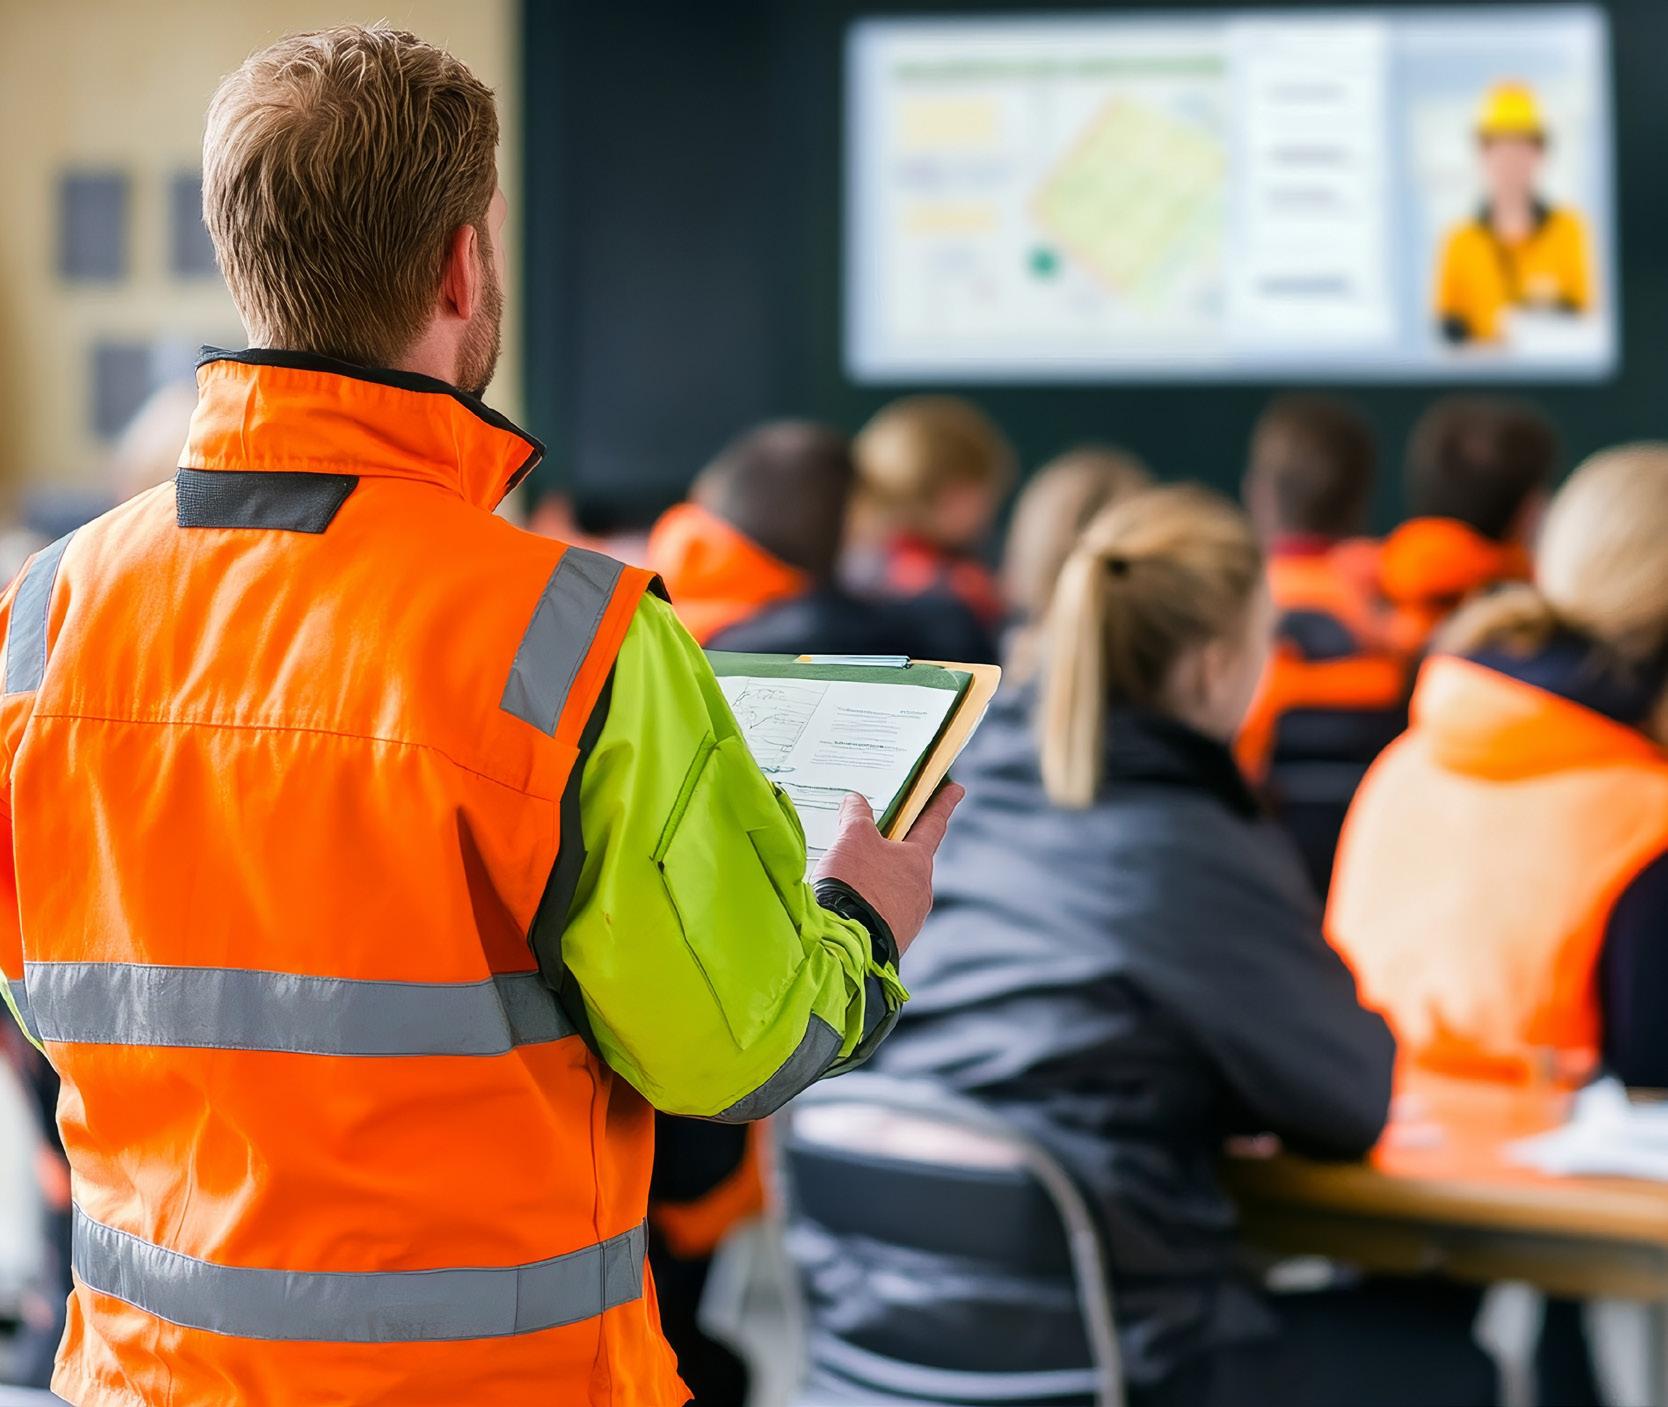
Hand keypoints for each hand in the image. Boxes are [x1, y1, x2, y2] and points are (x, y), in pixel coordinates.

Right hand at [813, 782, 964, 956]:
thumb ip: (856, 815)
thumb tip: (856, 801)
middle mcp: (922, 890)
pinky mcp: (894, 938)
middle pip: (912, 858)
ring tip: (854, 874)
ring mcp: (910, 917)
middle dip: (899, 846)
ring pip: (898, 887)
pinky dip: (872, 901)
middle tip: (881, 834)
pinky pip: (885, 911)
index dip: (943, 802)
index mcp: (918, 861)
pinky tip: (853, 901)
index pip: (934, 823)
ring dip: (882, 878)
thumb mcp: (852, 838)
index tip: (957, 789)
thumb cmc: (856, 885)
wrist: (845, 944)